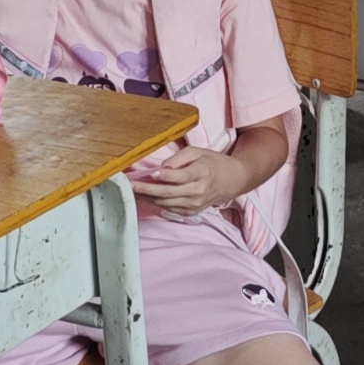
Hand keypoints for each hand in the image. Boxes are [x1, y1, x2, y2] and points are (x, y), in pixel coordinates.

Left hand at [129, 142, 247, 216]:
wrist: (232, 181)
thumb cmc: (213, 163)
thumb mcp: (198, 152)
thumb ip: (179, 158)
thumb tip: (161, 168)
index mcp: (202, 173)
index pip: (180, 177)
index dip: (165, 176)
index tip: (150, 173)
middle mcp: (198, 191)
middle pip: (169, 193)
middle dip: (147, 189)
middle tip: (131, 185)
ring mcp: (195, 204)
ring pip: (166, 203)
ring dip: (148, 197)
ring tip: (133, 190)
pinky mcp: (191, 212)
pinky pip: (170, 209)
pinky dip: (157, 203)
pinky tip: (146, 196)